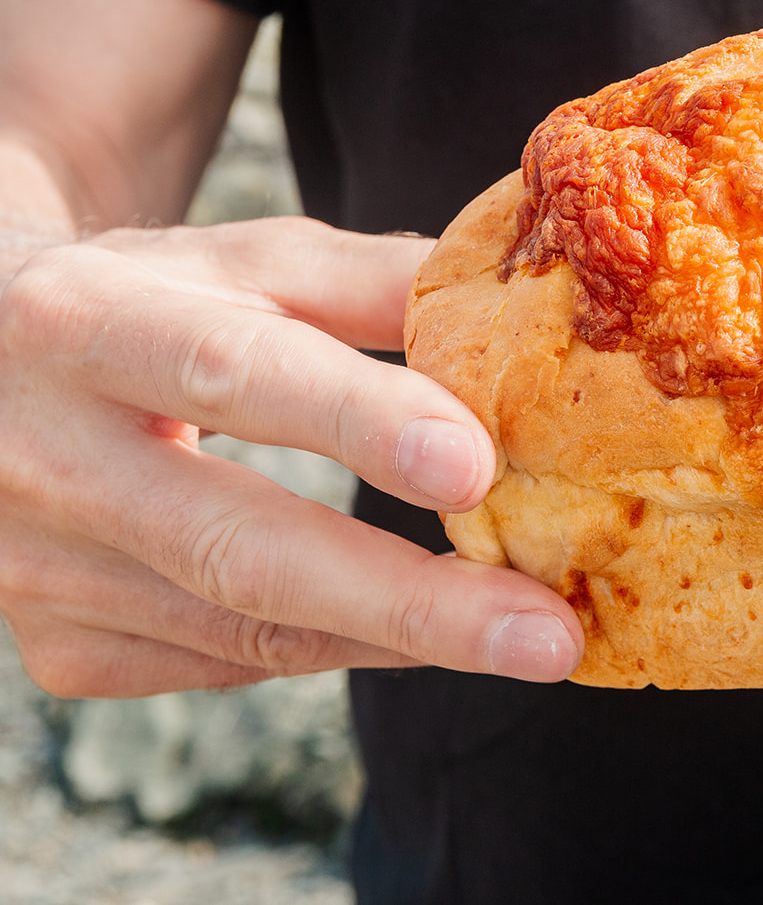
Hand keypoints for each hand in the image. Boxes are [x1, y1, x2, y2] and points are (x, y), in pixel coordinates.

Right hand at [0, 217, 582, 696]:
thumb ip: (376, 282)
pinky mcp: (59, 644)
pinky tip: (410, 630)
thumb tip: (522, 315)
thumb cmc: (148, 304)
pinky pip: (227, 665)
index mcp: (87, 323)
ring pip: (245, 630)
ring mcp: (39, 568)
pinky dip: (336, 650)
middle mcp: (43, 455)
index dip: (355, 422)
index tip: (475, 467)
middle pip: (239, 549)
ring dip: (398, 639)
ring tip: (523, 636)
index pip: (232, 374)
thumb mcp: (243, 263)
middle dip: (410, 601)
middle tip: (546, 633)